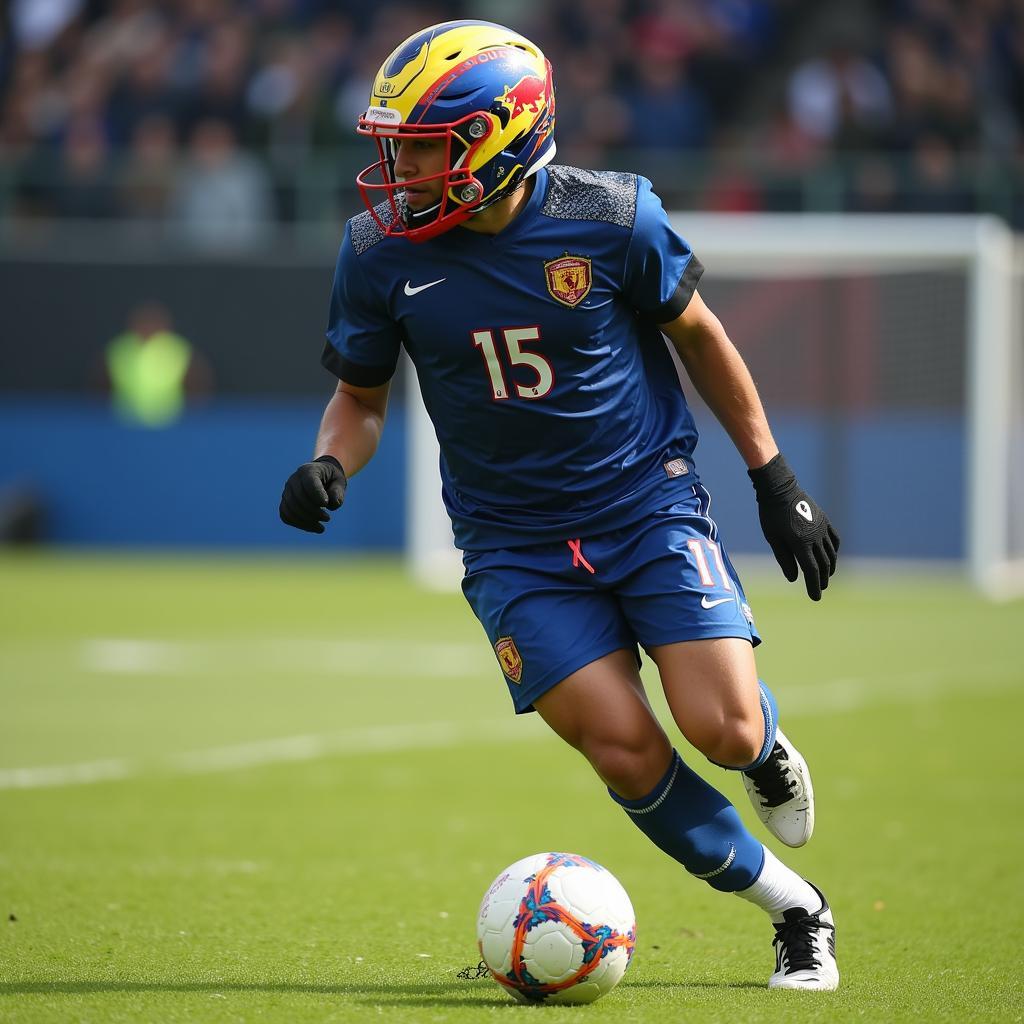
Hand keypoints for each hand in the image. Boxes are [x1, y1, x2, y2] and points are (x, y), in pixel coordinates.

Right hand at [279, 455, 346, 533]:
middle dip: (313, 512)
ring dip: (306, 521)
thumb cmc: (331, 480)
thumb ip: (338, 492)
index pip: (309, 481)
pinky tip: (313, 527)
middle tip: (327, 518)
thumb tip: (333, 503)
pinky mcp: (285, 503)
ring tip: (321, 528)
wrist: (321, 478)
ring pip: (290, 508)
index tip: (326, 504)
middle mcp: (294, 479)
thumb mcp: (339, 482)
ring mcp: (287, 491)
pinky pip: (286, 516)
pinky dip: (299, 524)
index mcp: (309, 470)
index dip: (317, 494)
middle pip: (299, 497)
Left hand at [748, 453, 839, 600]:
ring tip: (826, 578)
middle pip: (823, 564)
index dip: (813, 586)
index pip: (811, 570)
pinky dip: (834, 550)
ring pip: (831, 553)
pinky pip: (834, 538)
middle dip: (822, 579)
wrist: (780, 489)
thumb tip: (794, 579)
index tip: (815, 597)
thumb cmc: (771, 515)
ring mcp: (822, 528)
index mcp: (801, 543)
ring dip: (830, 567)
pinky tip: (832, 557)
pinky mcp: (824, 520)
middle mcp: (815, 537)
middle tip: (820, 589)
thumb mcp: (773, 538)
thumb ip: (784, 559)